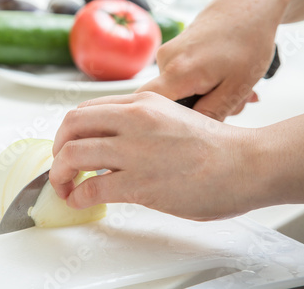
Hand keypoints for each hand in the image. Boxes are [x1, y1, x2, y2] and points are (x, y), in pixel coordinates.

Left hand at [50, 92, 262, 220]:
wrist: (246, 163)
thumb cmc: (213, 146)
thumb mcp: (170, 116)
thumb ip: (138, 122)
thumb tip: (108, 140)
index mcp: (141, 102)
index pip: (86, 109)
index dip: (69, 131)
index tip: (68, 146)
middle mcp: (134, 119)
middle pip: (71, 125)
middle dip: (57, 148)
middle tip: (61, 165)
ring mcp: (135, 150)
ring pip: (72, 154)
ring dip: (59, 174)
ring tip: (64, 186)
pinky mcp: (140, 183)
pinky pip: (92, 188)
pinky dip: (77, 197)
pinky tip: (81, 201)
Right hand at [137, 0, 285, 120]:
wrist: (249, 3)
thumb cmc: (248, 40)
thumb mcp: (237, 86)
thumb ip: (211, 113)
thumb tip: (191, 134)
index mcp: (178, 72)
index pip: (146, 107)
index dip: (154, 124)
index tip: (175, 133)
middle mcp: (165, 61)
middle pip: (166, 102)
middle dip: (195, 111)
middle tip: (230, 107)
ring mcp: (166, 54)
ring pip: (176, 89)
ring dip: (202, 96)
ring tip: (231, 89)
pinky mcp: (172, 51)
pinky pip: (179, 77)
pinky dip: (200, 83)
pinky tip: (223, 79)